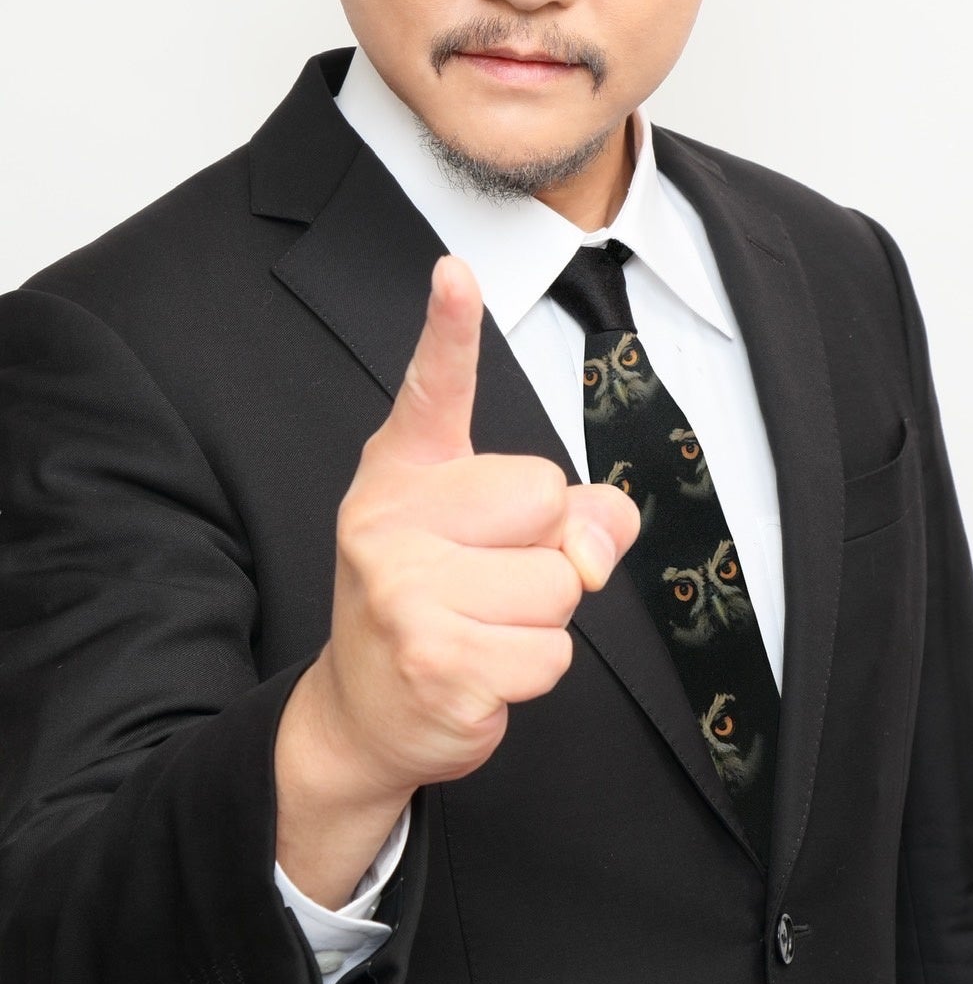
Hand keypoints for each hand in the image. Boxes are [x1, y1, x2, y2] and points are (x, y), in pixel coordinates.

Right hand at [312, 254, 638, 796]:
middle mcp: (392, 517)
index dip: (449, 327)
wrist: (365, 711)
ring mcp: (404, 589)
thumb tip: (596, 535)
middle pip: (547, 496)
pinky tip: (478, 672)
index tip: (454, 272)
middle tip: (484, 582)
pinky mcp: (435, 659)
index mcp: (405, 471)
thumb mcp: (489, 539)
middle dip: (544, 549)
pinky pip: (550, 653)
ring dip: (540, 620)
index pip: (434, 386)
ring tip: (479, 629)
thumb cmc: (435, 605)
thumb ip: (563, 511)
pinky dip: (532, 672)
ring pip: (559, 583)